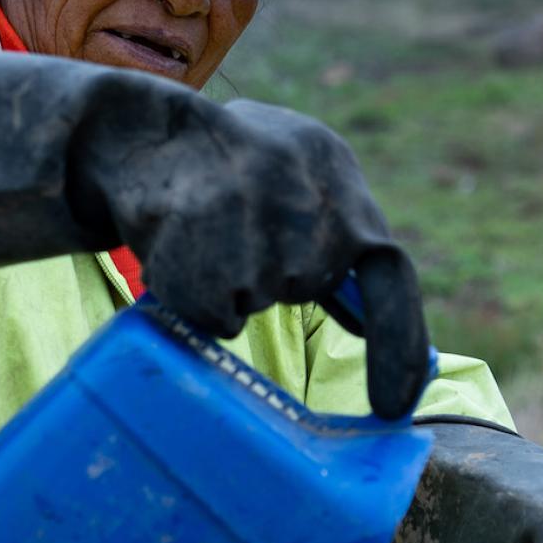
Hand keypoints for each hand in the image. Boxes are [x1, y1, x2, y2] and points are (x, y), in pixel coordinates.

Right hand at [75, 97, 429, 420]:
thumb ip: (338, 232)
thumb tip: (371, 320)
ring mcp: (257, 237)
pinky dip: (193, 292)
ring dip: (227, 277)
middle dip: (270, 268)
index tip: (395, 407)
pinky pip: (215, 316)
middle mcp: (306, 206)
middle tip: (232, 220)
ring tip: (201, 222)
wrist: (144, 135)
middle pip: (303, 285)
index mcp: (337, 179)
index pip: (390, 277)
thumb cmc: (228, 157)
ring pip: (254, 300)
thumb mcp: (300, 170)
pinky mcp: (210, 267)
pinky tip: (179, 241)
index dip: (398, 347)